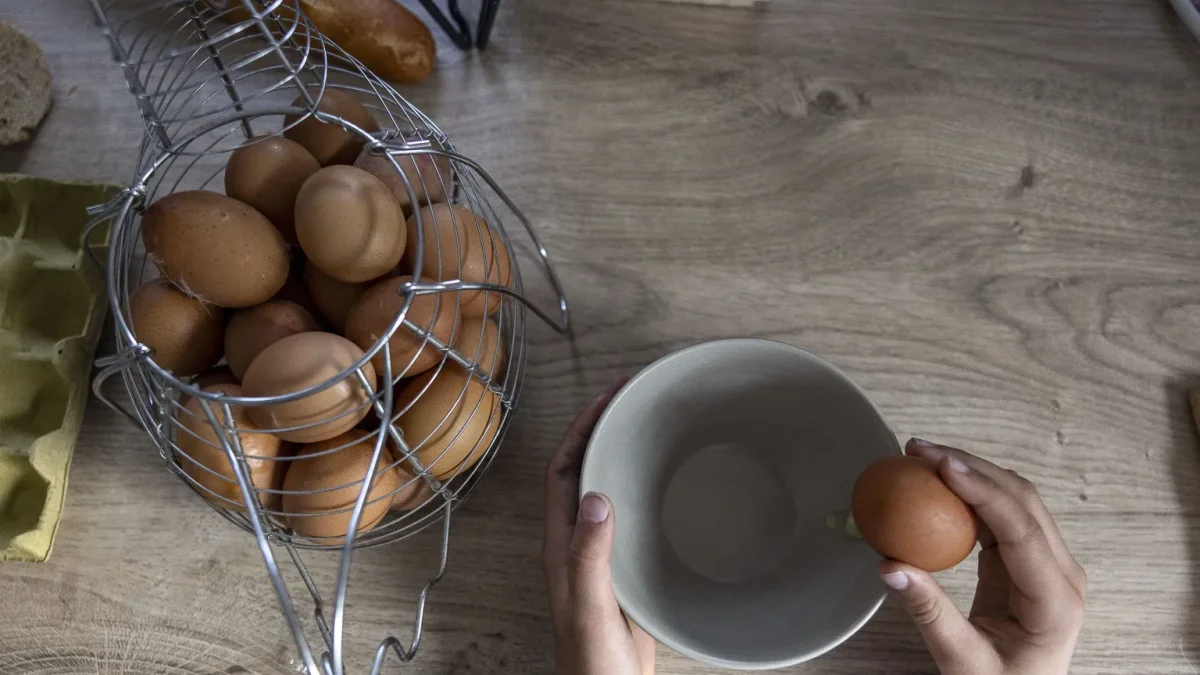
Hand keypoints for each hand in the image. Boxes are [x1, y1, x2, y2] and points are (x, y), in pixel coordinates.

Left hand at [542, 378, 654, 674]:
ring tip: (648, 426)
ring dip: (620, 456)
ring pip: (606, 491)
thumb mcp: (592, 608)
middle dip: (601, 431)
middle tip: (631, 398)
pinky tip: (666, 487)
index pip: (563, 472)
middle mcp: (577, 546)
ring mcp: (601, 559)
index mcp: (562, 548)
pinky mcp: (624, 573)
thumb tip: (597, 498)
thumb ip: (590, 557)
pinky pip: (629, 518)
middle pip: (583, 473)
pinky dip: (642, 491)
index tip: (608, 398)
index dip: (580, 430)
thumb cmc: (593, 666)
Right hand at [882, 438, 1086, 674]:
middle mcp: (1061, 574)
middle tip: (919, 450)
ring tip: (922, 458)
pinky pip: (1002, 515)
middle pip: (1023, 501)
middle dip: (972, 467)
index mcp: (1054, 600)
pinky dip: (970, 494)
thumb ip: (928, 613)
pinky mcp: (1028, 562)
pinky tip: (936, 484)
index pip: (1021, 529)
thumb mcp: (961, 661)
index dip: (983, 490)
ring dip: (972, 473)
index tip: (941, 465)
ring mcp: (1048, 565)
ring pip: (1015, 499)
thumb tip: (889, 564)